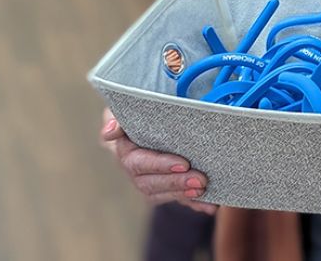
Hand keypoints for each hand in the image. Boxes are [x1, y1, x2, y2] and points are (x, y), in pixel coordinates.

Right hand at [100, 108, 217, 214]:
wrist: (141, 126)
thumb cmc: (135, 116)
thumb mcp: (123, 113)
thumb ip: (117, 121)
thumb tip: (109, 132)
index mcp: (127, 153)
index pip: (141, 163)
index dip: (161, 165)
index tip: (183, 164)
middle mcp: (137, 172)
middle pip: (153, 183)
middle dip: (177, 183)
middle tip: (200, 180)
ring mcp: (151, 182)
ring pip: (164, 194)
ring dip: (184, 195)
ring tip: (203, 190)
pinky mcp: (166, 189)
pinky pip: (178, 199)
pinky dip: (194, 204)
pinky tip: (210, 207)